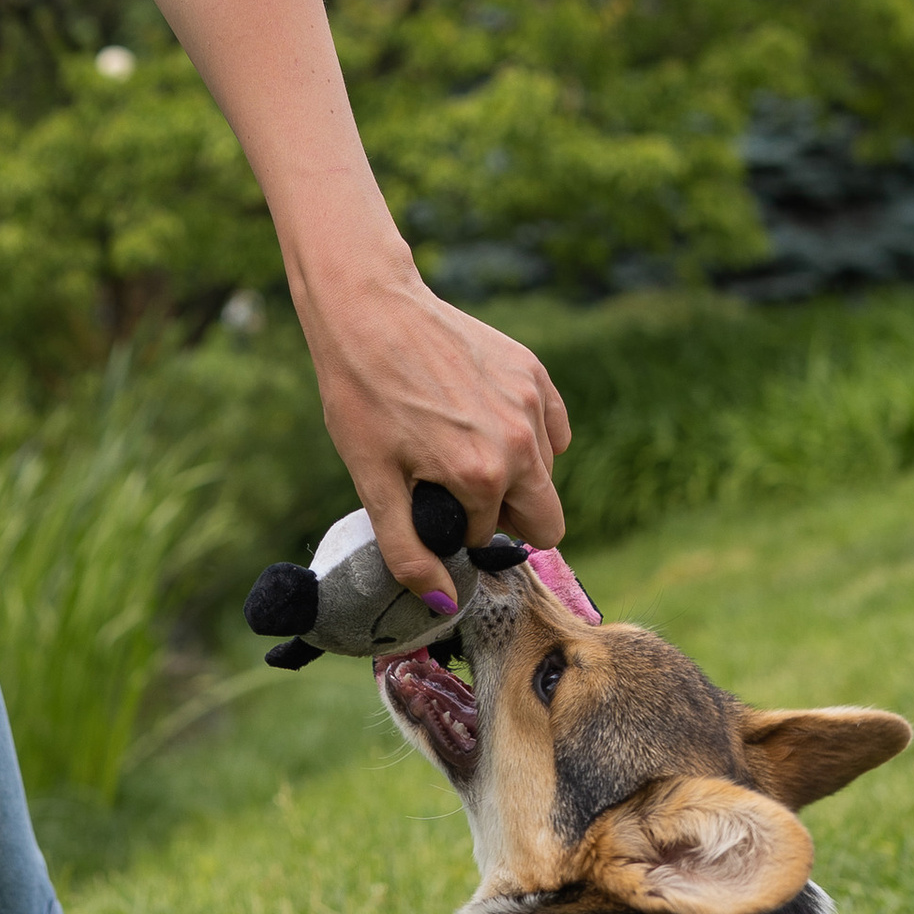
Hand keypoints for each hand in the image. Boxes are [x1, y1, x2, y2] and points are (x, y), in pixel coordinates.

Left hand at [299, 256, 572, 605]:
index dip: (458, 528)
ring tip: (457, 444)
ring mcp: (531, 402)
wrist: (367, 309)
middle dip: (505, 515)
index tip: (429, 503)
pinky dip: (526, 435)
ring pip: (546, 472)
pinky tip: (482, 419)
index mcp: (484, 476)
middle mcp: (522, 442)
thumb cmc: (361, 397)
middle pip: (548, 518)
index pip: (492, 536)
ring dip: (513, 473)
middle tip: (454, 487)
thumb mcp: (373, 483)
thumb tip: (441, 604)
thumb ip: (408, 552)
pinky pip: (551, 428)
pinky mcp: (533, 371)